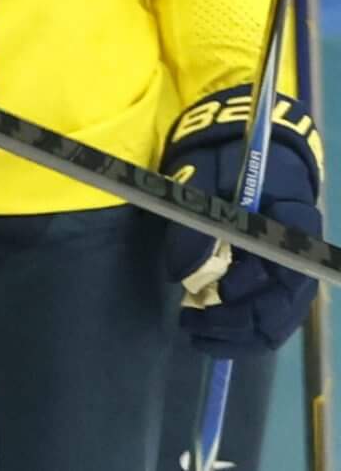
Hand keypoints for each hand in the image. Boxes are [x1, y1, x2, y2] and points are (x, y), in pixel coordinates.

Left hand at [159, 86, 321, 354]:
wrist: (242, 147)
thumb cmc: (223, 157)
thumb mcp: (202, 176)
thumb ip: (194, 223)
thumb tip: (180, 276)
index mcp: (292, 218)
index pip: (286, 261)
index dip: (252, 282)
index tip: (216, 290)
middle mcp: (301, 251)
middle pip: (284, 303)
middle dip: (238, 322)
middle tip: (191, 323)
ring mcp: (293, 269)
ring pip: (279, 320)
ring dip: (239, 334)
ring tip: (195, 334)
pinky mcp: (278, 280)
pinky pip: (271, 317)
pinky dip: (243, 332)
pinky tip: (210, 334)